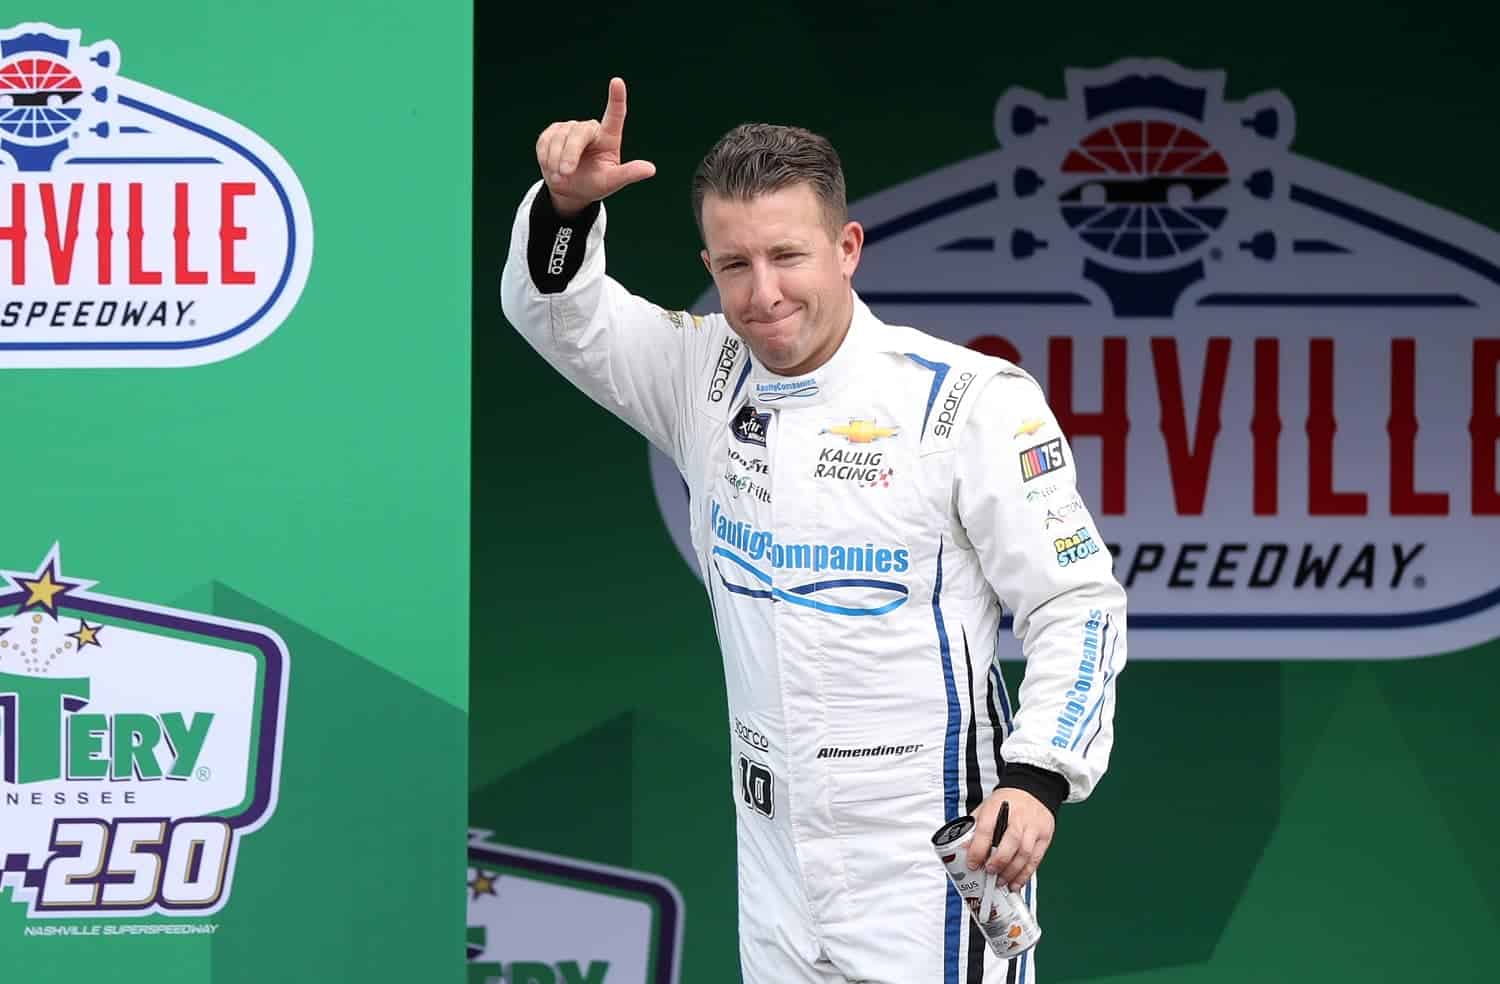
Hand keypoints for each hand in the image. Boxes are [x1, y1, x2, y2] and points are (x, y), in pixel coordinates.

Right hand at [534, 77, 656, 216]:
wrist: (570, 189)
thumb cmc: (594, 184)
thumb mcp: (612, 182)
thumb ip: (628, 174)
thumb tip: (651, 169)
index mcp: (609, 138)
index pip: (614, 116)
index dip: (616, 98)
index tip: (617, 82)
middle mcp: (590, 129)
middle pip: (579, 132)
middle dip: (570, 154)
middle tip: (565, 174)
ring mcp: (570, 128)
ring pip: (559, 138)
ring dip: (556, 160)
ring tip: (561, 176)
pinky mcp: (552, 131)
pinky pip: (545, 141)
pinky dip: (546, 158)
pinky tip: (551, 168)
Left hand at [966, 788, 1053, 890]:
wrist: (1032, 789)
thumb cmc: (1007, 801)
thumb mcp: (986, 807)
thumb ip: (975, 827)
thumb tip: (963, 849)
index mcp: (997, 808)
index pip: (986, 830)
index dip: (977, 850)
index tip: (971, 864)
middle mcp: (1017, 817)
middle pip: (1010, 842)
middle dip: (999, 861)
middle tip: (989, 872)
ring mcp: (1033, 827)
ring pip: (1025, 853)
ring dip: (1012, 872)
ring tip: (1001, 882)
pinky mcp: (1044, 837)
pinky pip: (1035, 859)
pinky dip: (1025, 874)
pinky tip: (1016, 882)